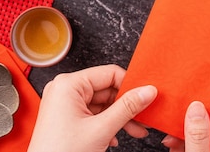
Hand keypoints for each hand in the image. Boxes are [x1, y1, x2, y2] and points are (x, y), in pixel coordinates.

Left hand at [27, 64, 156, 151]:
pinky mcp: (66, 117)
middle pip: (107, 89)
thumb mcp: (101, 129)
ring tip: (135, 129)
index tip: (145, 96)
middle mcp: (64, 90)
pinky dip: (107, 124)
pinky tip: (116, 136)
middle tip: (143, 117)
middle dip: (126, 106)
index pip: (109, 73)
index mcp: (68, 85)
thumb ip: (127, 107)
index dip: (129, 86)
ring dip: (120, 117)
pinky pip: (93, 114)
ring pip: (102, 104)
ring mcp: (64, 104)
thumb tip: (146, 91)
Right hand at [162, 101, 209, 151]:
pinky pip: (202, 148)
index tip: (184, 102)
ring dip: (185, 140)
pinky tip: (176, 147)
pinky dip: (187, 148)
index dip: (201, 110)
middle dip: (189, 128)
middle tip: (170, 125)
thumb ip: (199, 138)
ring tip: (170, 141)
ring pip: (204, 140)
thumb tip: (195, 110)